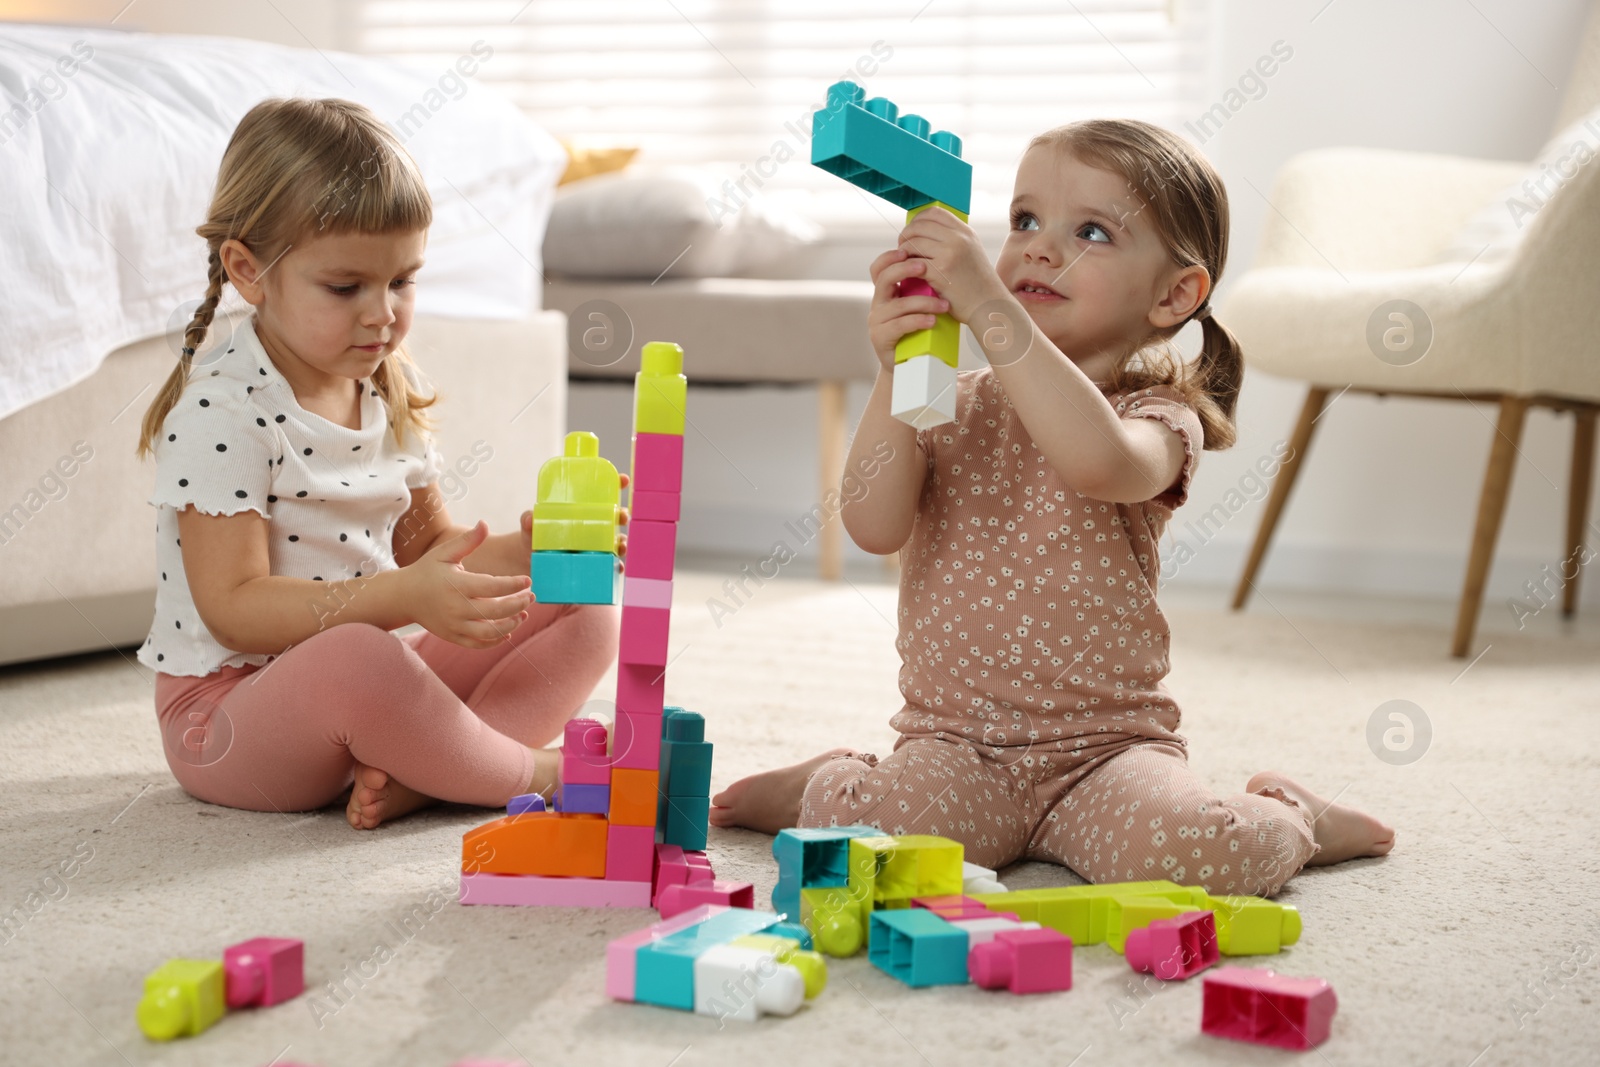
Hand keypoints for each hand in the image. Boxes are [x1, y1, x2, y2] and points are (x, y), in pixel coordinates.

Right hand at [405, 521, 531, 648]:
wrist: (403, 596)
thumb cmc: (427, 570)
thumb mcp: (444, 553)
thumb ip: (467, 541)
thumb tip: (485, 523)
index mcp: (456, 585)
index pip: (492, 587)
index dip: (513, 585)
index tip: (528, 581)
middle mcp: (456, 608)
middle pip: (495, 612)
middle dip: (518, 605)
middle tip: (531, 597)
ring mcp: (454, 625)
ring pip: (489, 632)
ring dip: (511, 625)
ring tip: (523, 614)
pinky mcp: (452, 636)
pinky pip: (478, 644)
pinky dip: (496, 641)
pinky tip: (508, 630)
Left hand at [519, 472, 629, 557]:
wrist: (532, 562)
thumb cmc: (535, 537)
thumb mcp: (531, 526)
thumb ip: (528, 519)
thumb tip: (529, 518)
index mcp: (584, 510)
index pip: (604, 494)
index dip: (616, 484)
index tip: (623, 480)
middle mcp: (594, 526)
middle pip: (615, 517)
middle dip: (622, 515)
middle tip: (621, 516)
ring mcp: (596, 546)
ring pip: (616, 541)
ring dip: (622, 542)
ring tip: (620, 544)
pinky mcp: (594, 565)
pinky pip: (610, 564)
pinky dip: (616, 566)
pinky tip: (617, 566)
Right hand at [867, 249, 950, 373]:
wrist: (908, 363)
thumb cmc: (919, 329)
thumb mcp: (919, 304)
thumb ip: (922, 286)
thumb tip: (944, 260)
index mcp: (885, 292)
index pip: (879, 268)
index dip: (889, 257)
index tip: (907, 250)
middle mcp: (878, 303)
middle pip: (884, 278)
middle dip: (904, 269)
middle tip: (924, 266)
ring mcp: (877, 321)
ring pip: (899, 305)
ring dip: (924, 302)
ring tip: (944, 305)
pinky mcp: (881, 337)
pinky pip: (900, 325)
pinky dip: (918, 321)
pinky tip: (932, 321)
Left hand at [896, 205, 1007, 324]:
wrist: (988, 305)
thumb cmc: (977, 283)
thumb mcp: (972, 251)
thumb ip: (954, 239)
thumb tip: (925, 231)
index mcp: (965, 232)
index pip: (934, 212)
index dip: (917, 220)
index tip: (912, 232)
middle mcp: (958, 239)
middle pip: (919, 226)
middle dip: (906, 236)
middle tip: (902, 248)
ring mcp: (950, 254)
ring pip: (913, 243)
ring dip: (903, 252)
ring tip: (905, 261)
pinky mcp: (940, 272)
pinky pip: (913, 263)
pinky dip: (906, 267)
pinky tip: (908, 273)